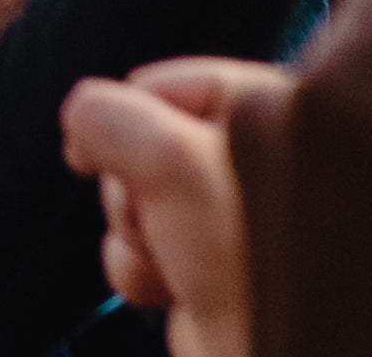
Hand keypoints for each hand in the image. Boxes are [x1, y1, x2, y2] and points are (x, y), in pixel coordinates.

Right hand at [63, 59, 276, 356]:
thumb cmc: (244, 263)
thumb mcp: (168, 158)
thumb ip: (108, 115)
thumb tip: (81, 124)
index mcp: (290, 129)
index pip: (190, 84)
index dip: (137, 107)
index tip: (97, 137)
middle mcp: (267, 173)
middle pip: (153, 143)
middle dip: (133, 182)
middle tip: (152, 211)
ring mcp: (234, 229)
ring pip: (140, 197)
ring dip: (130, 228)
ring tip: (162, 257)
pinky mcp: (209, 277)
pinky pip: (144, 247)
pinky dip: (137, 265)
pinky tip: (158, 288)